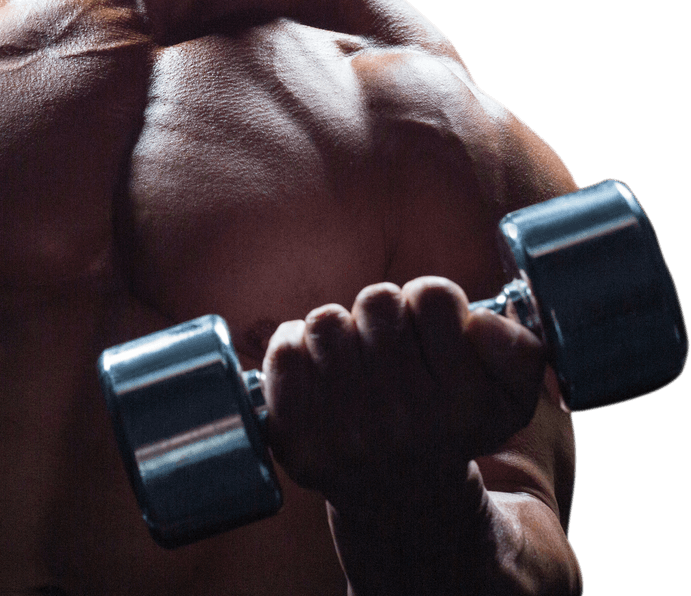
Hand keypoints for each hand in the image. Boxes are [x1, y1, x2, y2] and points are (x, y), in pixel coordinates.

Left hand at [262, 277, 546, 507]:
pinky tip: (319, 370)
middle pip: (376, 300)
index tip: (428, 323)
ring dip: (339, 330)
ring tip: (353, 357)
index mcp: (461, 402)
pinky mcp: (297, 436)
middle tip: (388, 341)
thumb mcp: (511, 398)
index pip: (433, 295)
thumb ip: (518, 350)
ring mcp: (346, 431)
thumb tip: (477, 320)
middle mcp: (404, 420)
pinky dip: (296, 345)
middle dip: (383, 312)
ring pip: (326, 320)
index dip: (429, 299)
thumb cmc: (452, 430)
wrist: (403, 505)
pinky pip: (284, 349)